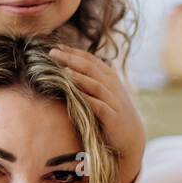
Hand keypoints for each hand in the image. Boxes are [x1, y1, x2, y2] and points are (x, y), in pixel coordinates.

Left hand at [48, 45, 144, 182]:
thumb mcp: (103, 92)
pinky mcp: (112, 117)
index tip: (56, 46)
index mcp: (109, 77)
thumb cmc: (112, 111)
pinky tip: (75, 95)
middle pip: (90, 68)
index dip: (73, 52)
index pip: (90, 59)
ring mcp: (113, 101)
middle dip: (71, 59)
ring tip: (62, 70)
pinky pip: (99, 106)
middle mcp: (112, 86)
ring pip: (95, 85)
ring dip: (78, 77)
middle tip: (52, 53)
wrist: (130, 136)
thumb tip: (67, 66)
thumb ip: (90, 78)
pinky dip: (87, 99)